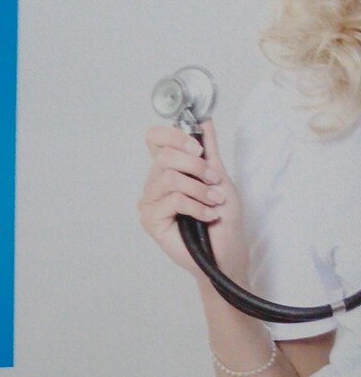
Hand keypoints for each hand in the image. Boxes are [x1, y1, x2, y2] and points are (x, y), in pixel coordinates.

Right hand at [138, 121, 248, 283]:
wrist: (226, 253)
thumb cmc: (224, 221)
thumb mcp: (220, 178)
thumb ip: (210, 151)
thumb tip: (204, 122)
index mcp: (168, 170)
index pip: (155, 139)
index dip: (173, 136)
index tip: (197, 148)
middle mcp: (155, 183)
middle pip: (163, 156)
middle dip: (195, 166)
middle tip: (213, 181)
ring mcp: (151, 201)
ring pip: (169, 178)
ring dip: (199, 190)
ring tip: (213, 202)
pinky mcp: (150, 219)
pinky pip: (172, 200)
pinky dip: (196, 206)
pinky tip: (207, 215)